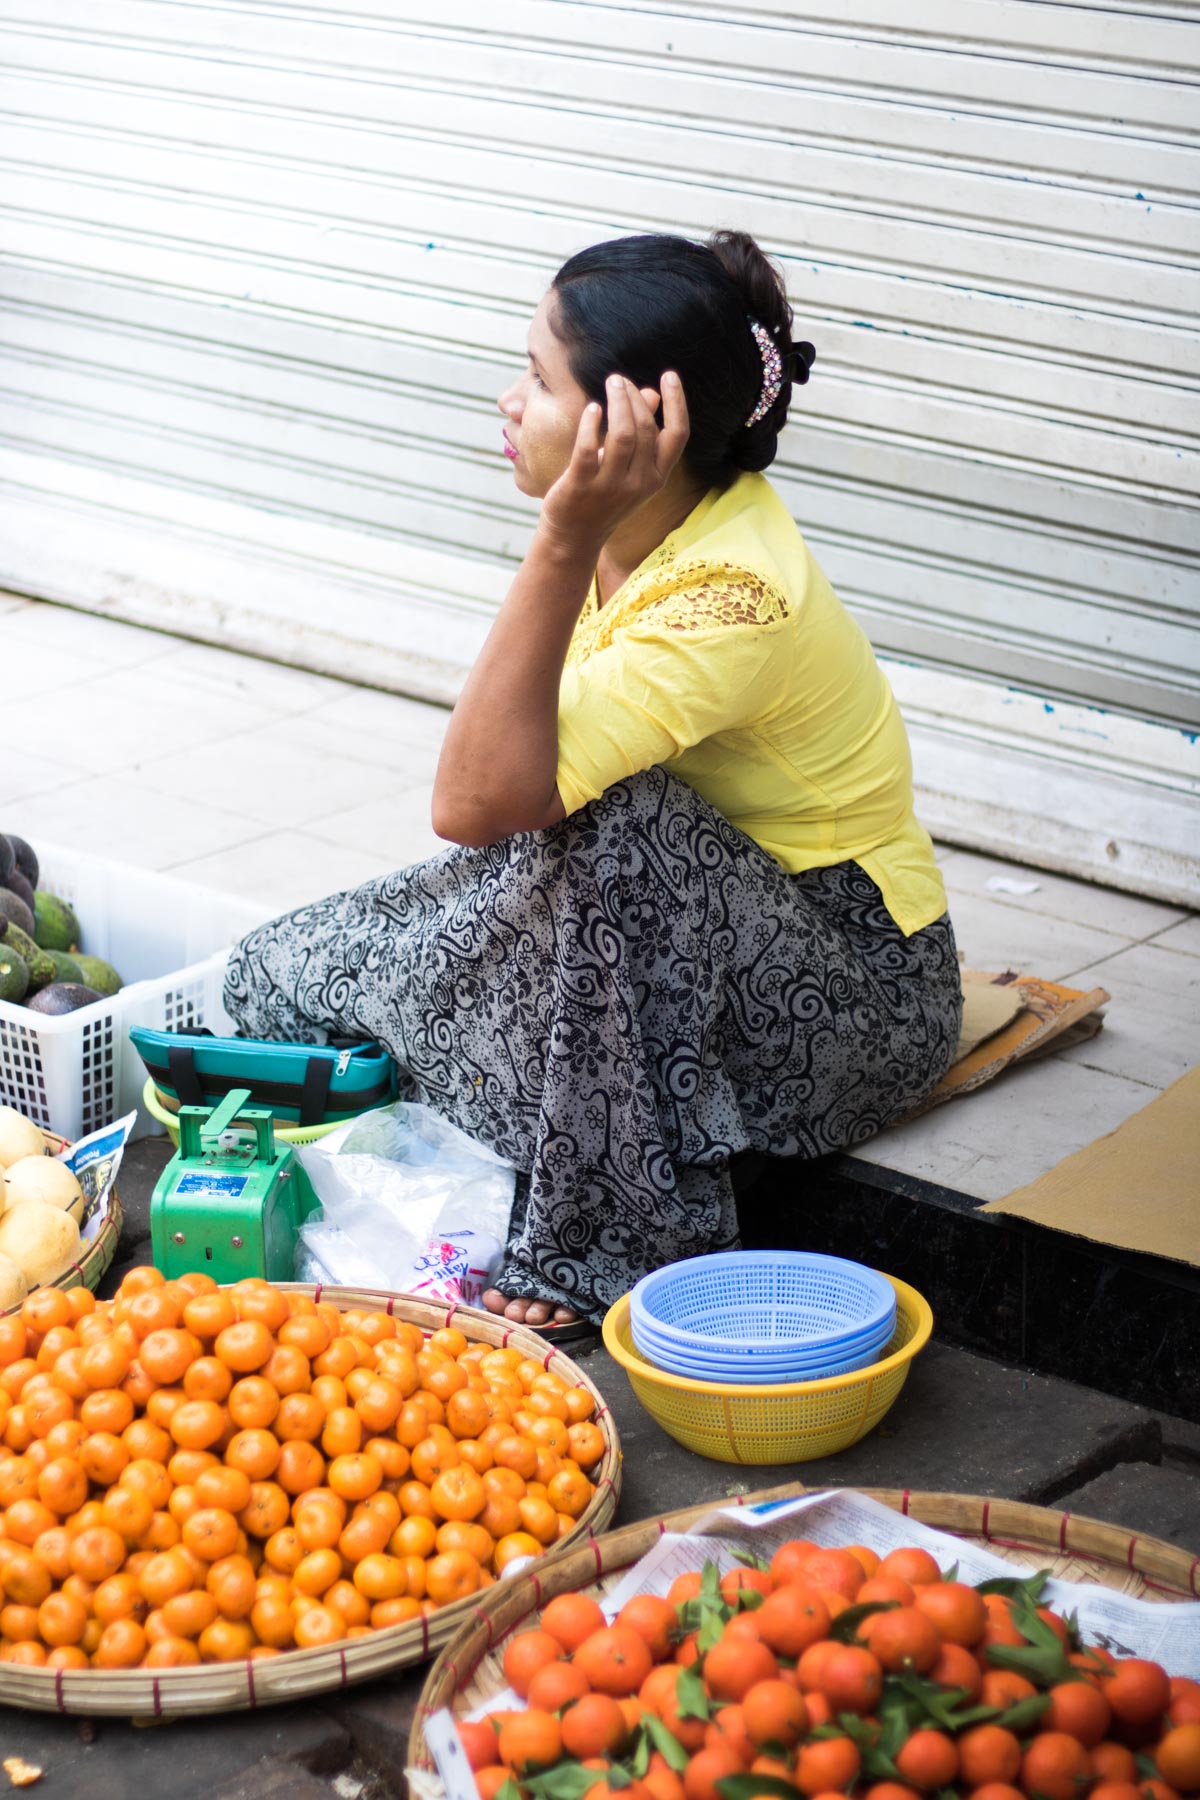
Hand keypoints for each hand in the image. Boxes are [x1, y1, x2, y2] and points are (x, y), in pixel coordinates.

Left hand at [539, 371, 689, 550]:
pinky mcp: (582, 485)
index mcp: (656, 477)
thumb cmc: (604, 496)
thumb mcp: (630, 468)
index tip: (669, 375)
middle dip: (634, 397)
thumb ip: (642, 432)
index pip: (678, 435)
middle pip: (647, 429)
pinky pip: (589, 448)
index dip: (677, 403)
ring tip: (611, 383)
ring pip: (623, 435)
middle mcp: (639, 483)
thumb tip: (651, 393)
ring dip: (617, 402)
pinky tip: (592, 409)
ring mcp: (611, 486)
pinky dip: (591, 423)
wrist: (575, 536)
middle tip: (619, 380)